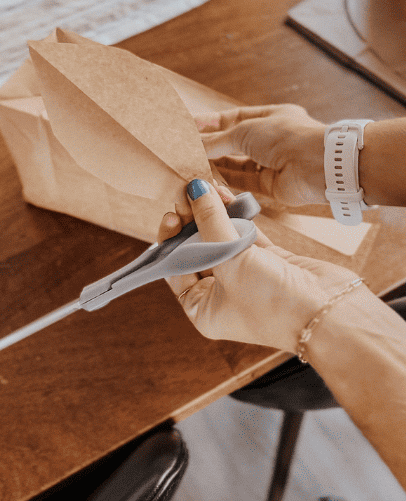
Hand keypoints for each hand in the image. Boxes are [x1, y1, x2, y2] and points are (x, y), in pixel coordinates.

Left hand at [158, 178, 371, 352]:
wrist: (331, 314)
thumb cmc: (273, 303)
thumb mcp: (230, 261)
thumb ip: (210, 223)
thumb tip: (194, 190)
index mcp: (203, 308)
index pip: (175, 268)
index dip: (170, 241)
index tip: (171, 216)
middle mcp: (221, 294)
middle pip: (196, 250)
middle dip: (191, 221)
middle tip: (186, 194)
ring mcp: (246, 276)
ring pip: (221, 238)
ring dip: (213, 214)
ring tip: (206, 187)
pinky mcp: (269, 261)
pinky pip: (245, 234)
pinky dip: (236, 215)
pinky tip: (227, 195)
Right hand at [197, 104, 325, 205]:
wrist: (317, 166)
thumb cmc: (287, 137)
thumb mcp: (244, 131)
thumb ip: (216, 140)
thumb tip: (193, 144)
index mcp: (273, 117)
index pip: (236, 118)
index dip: (212, 123)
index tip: (190, 126)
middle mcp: (273, 139)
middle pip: (234, 143)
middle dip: (211, 146)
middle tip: (186, 149)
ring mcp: (272, 162)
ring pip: (236, 164)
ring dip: (215, 164)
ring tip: (192, 164)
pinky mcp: (270, 185)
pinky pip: (243, 182)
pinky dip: (226, 181)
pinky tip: (208, 180)